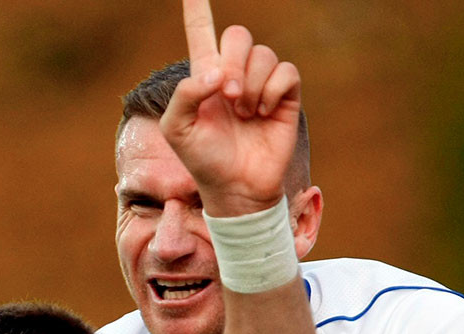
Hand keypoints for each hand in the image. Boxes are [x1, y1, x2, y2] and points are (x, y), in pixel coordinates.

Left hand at [160, 0, 300, 214]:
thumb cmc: (203, 160)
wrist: (235, 187)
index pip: (201, 34)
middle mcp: (234, 75)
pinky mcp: (285, 97)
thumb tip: (217, 74)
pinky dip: (273, 91)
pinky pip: (286, 71)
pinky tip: (263, 112)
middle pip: (238, 35)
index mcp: (204, 78)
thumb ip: (184, 94)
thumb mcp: (177, 130)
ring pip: (263, 54)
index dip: (198, 11)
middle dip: (232, 63)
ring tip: (244, 114)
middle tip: (227, 96)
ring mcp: (261, 84)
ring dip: (251, 84)